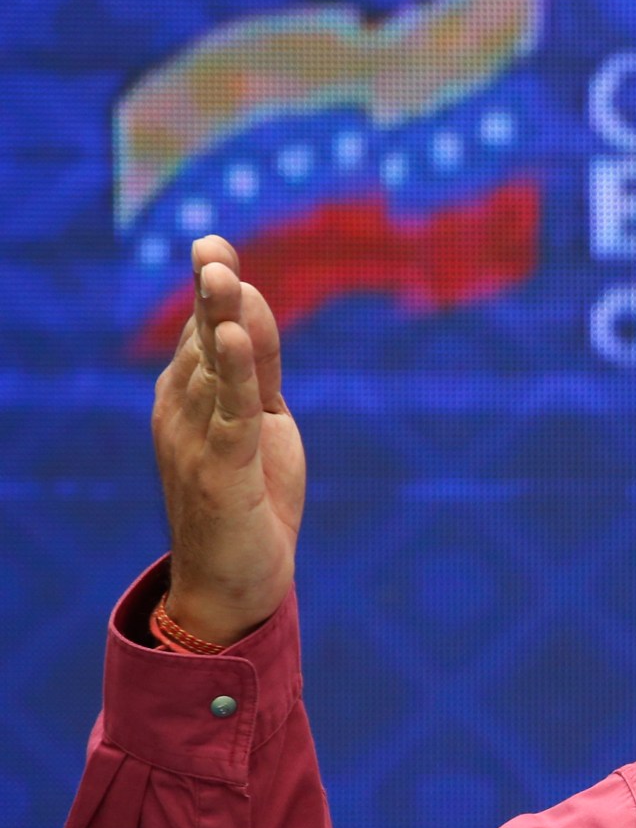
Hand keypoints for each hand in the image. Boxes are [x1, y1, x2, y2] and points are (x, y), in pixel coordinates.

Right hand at [153, 235, 303, 645]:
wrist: (235, 584)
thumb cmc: (250, 499)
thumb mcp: (262, 421)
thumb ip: (261, 367)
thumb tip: (253, 303)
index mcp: (188, 396)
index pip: (206, 333)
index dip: (215, 291)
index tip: (214, 244)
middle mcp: (181, 412)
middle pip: (204, 342)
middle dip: (211, 295)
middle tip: (212, 246)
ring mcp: (195, 441)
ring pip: (212, 370)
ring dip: (220, 322)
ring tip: (223, 274)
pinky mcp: (221, 472)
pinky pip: (229, 414)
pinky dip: (236, 375)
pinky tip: (239, 339)